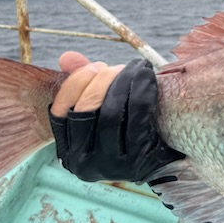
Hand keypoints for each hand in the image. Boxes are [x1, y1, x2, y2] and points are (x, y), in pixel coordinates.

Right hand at [48, 52, 183, 182]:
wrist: (163, 158)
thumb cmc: (127, 128)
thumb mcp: (101, 107)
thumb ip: (82, 83)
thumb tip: (66, 57)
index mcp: (68, 150)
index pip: (60, 112)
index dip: (75, 83)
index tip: (95, 66)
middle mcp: (83, 163)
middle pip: (85, 110)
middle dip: (101, 80)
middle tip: (117, 66)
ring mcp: (110, 165)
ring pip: (111, 114)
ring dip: (123, 82)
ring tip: (135, 68)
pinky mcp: (137, 162)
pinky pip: (137, 117)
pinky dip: (142, 91)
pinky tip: (148, 78)